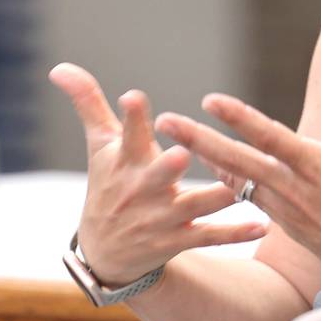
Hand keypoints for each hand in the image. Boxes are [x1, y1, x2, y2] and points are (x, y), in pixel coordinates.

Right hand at [50, 64, 267, 285]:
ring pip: (192, 206)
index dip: (129, 118)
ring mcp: (161, 218)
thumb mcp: (99, 146)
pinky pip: (210, 236)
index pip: (125, 135)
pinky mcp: (179, 240)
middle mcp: (142, 189)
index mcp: (125, 161)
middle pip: (156, 175)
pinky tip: (262, 226)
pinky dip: (236, 233)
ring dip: (214, 198)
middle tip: (180, 154)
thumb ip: (88, 104)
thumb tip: (59, 67)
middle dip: (166, 166)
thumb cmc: (109, 184)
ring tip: (237, 189)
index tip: (133, 98)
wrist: (106, 253)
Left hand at [154, 93, 320, 294]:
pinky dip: (226, 177)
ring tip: (170, 138)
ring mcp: (286, 207)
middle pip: (239, 159)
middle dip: (200, 139)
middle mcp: (295, 189)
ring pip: (237, 177)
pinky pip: (248, 193)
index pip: (274, 139)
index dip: (243, 119)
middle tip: (164, 122)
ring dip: (204, 157)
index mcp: (320, 170)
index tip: (211, 101)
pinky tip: (207, 163)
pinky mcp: (284, 220)